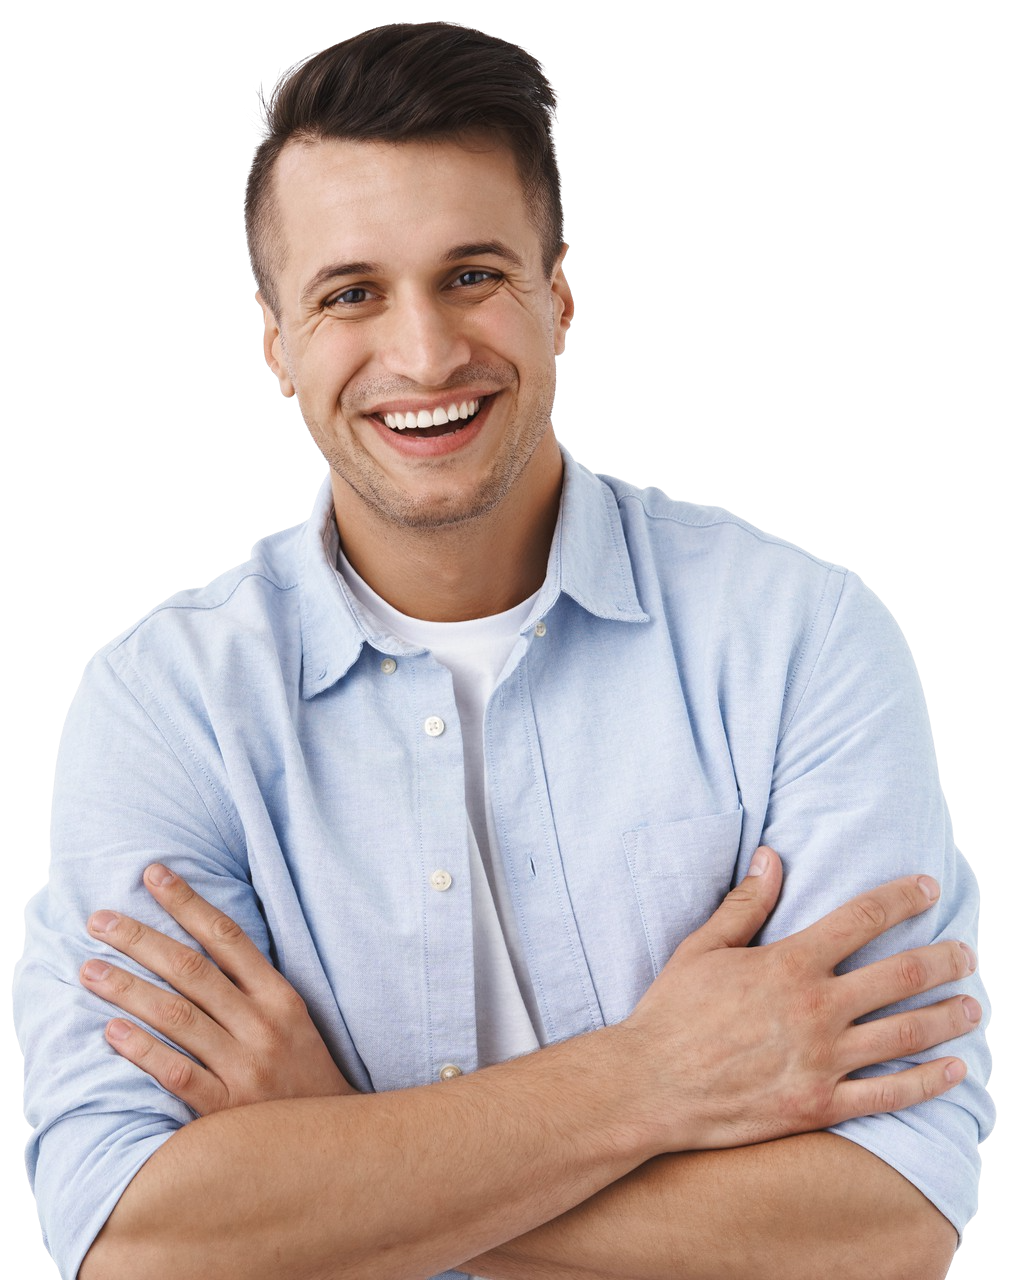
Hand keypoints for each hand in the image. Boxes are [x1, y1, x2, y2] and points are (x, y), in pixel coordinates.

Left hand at [79, 864, 356, 1113]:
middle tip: (100, 920)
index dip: (188, 902)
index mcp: (280, 996)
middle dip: (142, 939)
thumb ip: (252, 986)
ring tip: (90, 969)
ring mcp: (245, 1067)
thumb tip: (199, 944)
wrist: (331, 1144)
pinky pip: (178, 1074)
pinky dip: (143, 1051)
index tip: (153, 875)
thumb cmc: (303, 1074)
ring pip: (178, 1016)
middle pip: (193, 970)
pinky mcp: (226, 1110)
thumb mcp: (292, 1019)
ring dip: (129, 989)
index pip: (227, 937)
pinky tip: (112, 1032)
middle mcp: (263, 1025)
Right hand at [623, 847, 980, 1153]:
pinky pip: (889, 1094)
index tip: (928, 888)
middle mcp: (816, 1008)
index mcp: (789, 963)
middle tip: (967, 953)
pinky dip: (929, 1081)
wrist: (650, 1085)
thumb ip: (745, 904)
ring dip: (948, 1016)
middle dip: (944, 959)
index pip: (862, 918)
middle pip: (902, 975)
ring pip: (907, 1033)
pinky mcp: (820, 1105)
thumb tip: (772, 857)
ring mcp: (823, 1060)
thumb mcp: (703, 947)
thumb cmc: (672, 1013)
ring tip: (973, 1006)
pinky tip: (954, 1069)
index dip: (901, 898)